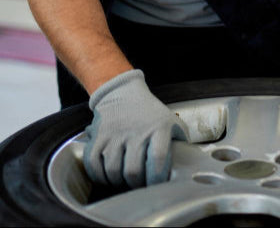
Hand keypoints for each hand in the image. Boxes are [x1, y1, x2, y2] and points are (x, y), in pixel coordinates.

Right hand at [83, 69, 189, 187]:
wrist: (122, 94)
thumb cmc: (150, 114)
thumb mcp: (172, 123)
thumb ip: (180, 144)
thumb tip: (186, 167)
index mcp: (159, 128)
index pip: (158, 158)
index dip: (157, 177)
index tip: (157, 184)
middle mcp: (136, 131)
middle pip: (133, 170)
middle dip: (137, 185)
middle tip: (140, 186)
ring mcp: (115, 134)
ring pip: (112, 170)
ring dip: (118, 182)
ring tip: (125, 181)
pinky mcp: (98, 136)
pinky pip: (93, 164)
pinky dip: (99, 176)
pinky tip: (108, 176)